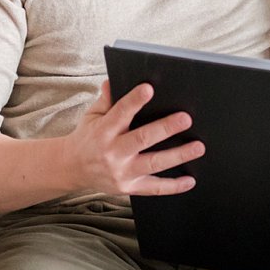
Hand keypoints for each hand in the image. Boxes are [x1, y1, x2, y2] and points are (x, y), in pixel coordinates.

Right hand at [63, 80, 203, 196]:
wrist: (71, 168)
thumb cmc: (88, 137)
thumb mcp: (92, 116)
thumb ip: (106, 100)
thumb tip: (113, 81)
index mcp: (103, 131)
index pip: (120, 113)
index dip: (134, 101)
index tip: (149, 89)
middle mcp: (112, 152)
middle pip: (142, 139)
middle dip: (165, 128)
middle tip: (186, 118)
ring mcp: (121, 172)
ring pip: (153, 163)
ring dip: (178, 155)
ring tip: (198, 147)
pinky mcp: (128, 188)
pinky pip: (154, 188)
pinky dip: (174, 186)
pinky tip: (191, 180)